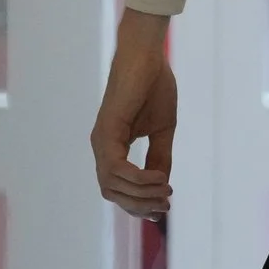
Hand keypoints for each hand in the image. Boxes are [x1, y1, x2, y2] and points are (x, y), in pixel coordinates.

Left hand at [91, 8, 175, 220]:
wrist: (148, 57)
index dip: (138, 203)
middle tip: (166, 205)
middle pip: (112, 193)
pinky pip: (115, 167)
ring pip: (112, 185)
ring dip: (141, 193)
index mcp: (112, 147)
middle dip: (139, 205)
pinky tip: (158, 177)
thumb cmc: (154, 86)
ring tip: (167, 190)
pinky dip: (137, 177)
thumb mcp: (162, 129)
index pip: (118, 187)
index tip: (162, 211)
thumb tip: (162, 184)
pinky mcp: (107, 132)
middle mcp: (102, 147)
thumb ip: (159, 155)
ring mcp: (101, 140)